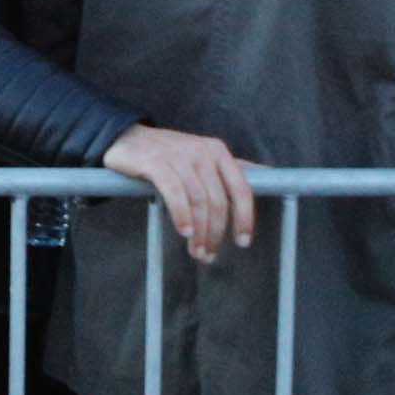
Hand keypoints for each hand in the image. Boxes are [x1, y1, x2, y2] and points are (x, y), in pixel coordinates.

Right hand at [102, 124, 256, 261]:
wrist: (127, 139)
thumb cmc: (168, 154)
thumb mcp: (203, 156)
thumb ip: (230, 168)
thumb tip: (267, 174)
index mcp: (218, 152)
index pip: (241, 189)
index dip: (245, 218)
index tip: (243, 242)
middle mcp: (203, 152)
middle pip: (218, 201)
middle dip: (216, 233)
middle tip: (209, 255)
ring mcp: (180, 156)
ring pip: (198, 201)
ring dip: (199, 232)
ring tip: (196, 251)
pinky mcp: (157, 163)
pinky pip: (175, 194)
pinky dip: (182, 215)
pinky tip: (184, 232)